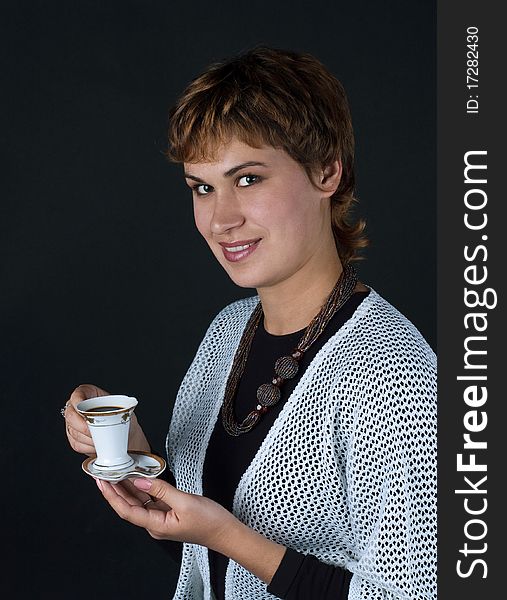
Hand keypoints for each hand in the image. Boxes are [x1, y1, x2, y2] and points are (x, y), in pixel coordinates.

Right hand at [63, 384, 149, 454]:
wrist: (125, 433)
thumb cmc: (123, 417)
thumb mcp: (122, 409)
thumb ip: (116, 411)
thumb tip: (116, 415)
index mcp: (88, 393)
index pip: (77, 395)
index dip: (78, 402)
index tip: (86, 412)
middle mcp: (76, 407)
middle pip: (71, 416)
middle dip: (83, 426)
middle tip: (95, 431)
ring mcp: (73, 423)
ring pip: (73, 432)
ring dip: (88, 439)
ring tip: (102, 439)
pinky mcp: (74, 437)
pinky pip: (76, 444)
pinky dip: (88, 447)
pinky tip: (97, 446)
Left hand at [97, 477, 237, 552]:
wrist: (226, 531)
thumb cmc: (209, 522)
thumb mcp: (185, 502)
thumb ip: (162, 490)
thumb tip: (141, 481)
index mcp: (156, 525)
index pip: (126, 510)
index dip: (112, 496)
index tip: (103, 482)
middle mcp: (155, 524)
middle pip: (129, 506)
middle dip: (115, 490)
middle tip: (104, 474)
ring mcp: (162, 518)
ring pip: (139, 502)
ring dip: (127, 488)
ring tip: (117, 473)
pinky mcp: (169, 512)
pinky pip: (150, 499)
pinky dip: (143, 488)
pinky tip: (139, 478)